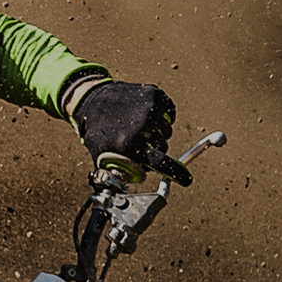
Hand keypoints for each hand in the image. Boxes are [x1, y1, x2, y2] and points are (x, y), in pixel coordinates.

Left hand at [70, 81, 192, 185]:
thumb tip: (126, 187)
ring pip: (167, 130)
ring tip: (139, 128)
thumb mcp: (100, 155)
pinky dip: (163, 116)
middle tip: (139, 143)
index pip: (159, 162)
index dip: (176, 173)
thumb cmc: (98, 130)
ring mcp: (150, 108)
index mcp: (128, 144)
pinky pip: (170, 112)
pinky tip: (146, 116)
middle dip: (154, 149)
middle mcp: (142, 126)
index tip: (187, 180)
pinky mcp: (154, 94)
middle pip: (163, 147)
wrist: (93, 100)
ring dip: (157, 133)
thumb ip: (115, 172)